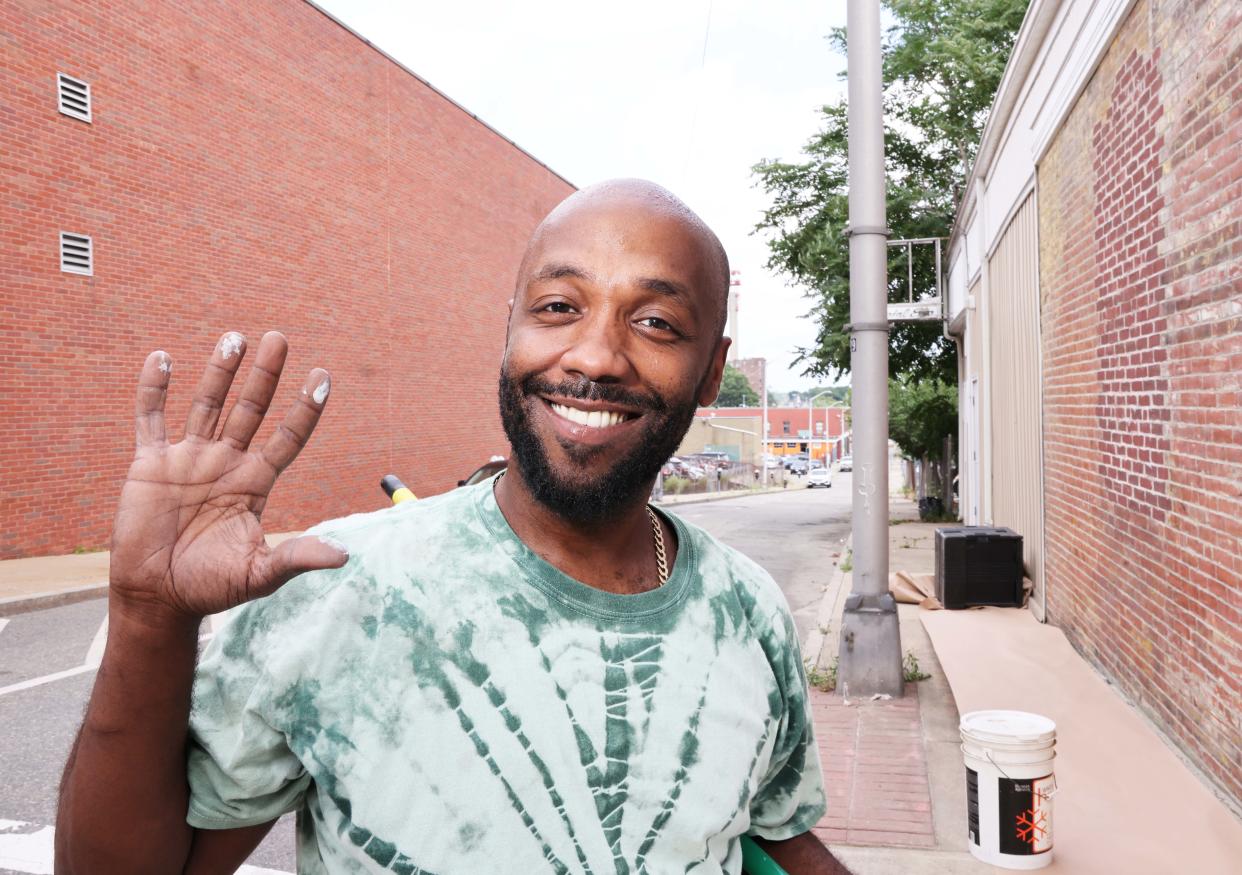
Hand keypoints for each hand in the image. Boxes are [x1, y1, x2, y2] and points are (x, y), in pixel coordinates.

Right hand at [109, 331, 347, 621]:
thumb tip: (345, 556)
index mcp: (256, 482)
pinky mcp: (151, 464)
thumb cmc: (212, 587)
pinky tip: (161, 358)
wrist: (159, 597)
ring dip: (220, 372)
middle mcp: (227, 462)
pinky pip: (151, 419)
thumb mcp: (260, 573)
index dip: (305, 408)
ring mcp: (190, 458)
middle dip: (266, 375)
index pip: (289, 436)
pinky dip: (154, 390)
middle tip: (279, 338)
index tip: (323, 376)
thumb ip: (297, 557)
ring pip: (208, 405)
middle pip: (251, 409)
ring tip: (235, 338)